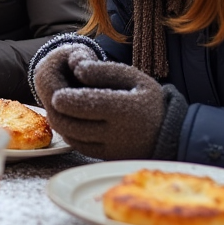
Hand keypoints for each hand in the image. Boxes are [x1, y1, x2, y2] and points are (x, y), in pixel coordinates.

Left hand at [38, 46, 186, 159]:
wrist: (169, 133)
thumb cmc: (148, 100)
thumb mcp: (133, 78)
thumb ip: (104, 70)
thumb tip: (75, 67)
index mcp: (124, 108)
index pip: (83, 104)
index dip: (64, 98)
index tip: (58, 93)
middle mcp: (116, 132)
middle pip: (69, 123)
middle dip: (55, 110)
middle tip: (54, 98)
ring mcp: (110, 148)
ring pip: (70, 136)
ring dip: (59, 120)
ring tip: (62, 107)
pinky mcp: (105, 157)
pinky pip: (78, 146)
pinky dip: (68, 133)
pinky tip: (71, 119)